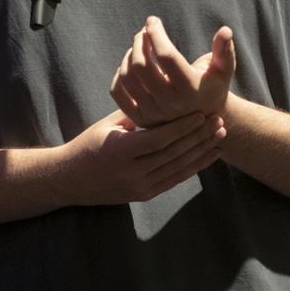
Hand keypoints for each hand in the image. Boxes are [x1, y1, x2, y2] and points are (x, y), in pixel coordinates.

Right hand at [57, 108, 224, 205]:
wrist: (70, 180)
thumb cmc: (88, 144)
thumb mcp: (107, 125)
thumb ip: (135, 114)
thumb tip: (162, 95)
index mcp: (120, 151)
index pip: (159, 138)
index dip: (183, 126)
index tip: (201, 113)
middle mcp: (131, 172)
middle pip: (173, 154)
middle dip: (198, 137)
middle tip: (217, 120)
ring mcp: (139, 187)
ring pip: (178, 168)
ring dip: (201, 152)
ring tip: (219, 136)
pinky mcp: (144, 195)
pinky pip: (174, 180)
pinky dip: (194, 167)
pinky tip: (208, 155)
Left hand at [110, 17, 236, 128]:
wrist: (203, 122)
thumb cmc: (212, 87)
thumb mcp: (223, 70)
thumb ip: (224, 51)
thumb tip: (225, 30)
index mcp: (190, 89)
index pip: (166, 56)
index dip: (157, 34)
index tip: (153, 20)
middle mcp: (170, 104)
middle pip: (142, 65)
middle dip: (140, 41)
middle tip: (144, 31)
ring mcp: (153, 113)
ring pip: (128, 77)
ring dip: (129, 55)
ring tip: (139, 45)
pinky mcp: (140, 118)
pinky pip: (118, 92)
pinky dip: (119, 74)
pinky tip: (129, 64)